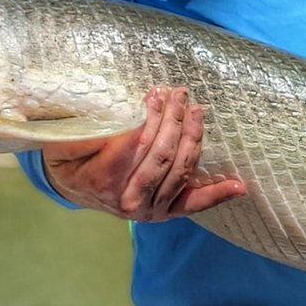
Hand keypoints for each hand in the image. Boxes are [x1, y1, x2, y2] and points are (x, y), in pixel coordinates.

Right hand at [39, 86, 243, 220]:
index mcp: (103, 180)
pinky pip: (194, 203)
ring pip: (180, 170)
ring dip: (193, 138)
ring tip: (197, 110)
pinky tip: (239, 186)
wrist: (76, 188)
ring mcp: (152, 209)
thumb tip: (117, 118)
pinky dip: (217, 195)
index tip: (156, 94)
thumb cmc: (72, 159)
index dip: (149, 118)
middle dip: (173, 121)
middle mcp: (130, 199)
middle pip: (161, 156)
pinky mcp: (167, 212)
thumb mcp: (66, 142)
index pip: (135, 145)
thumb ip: (88, 132)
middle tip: (178, 94)